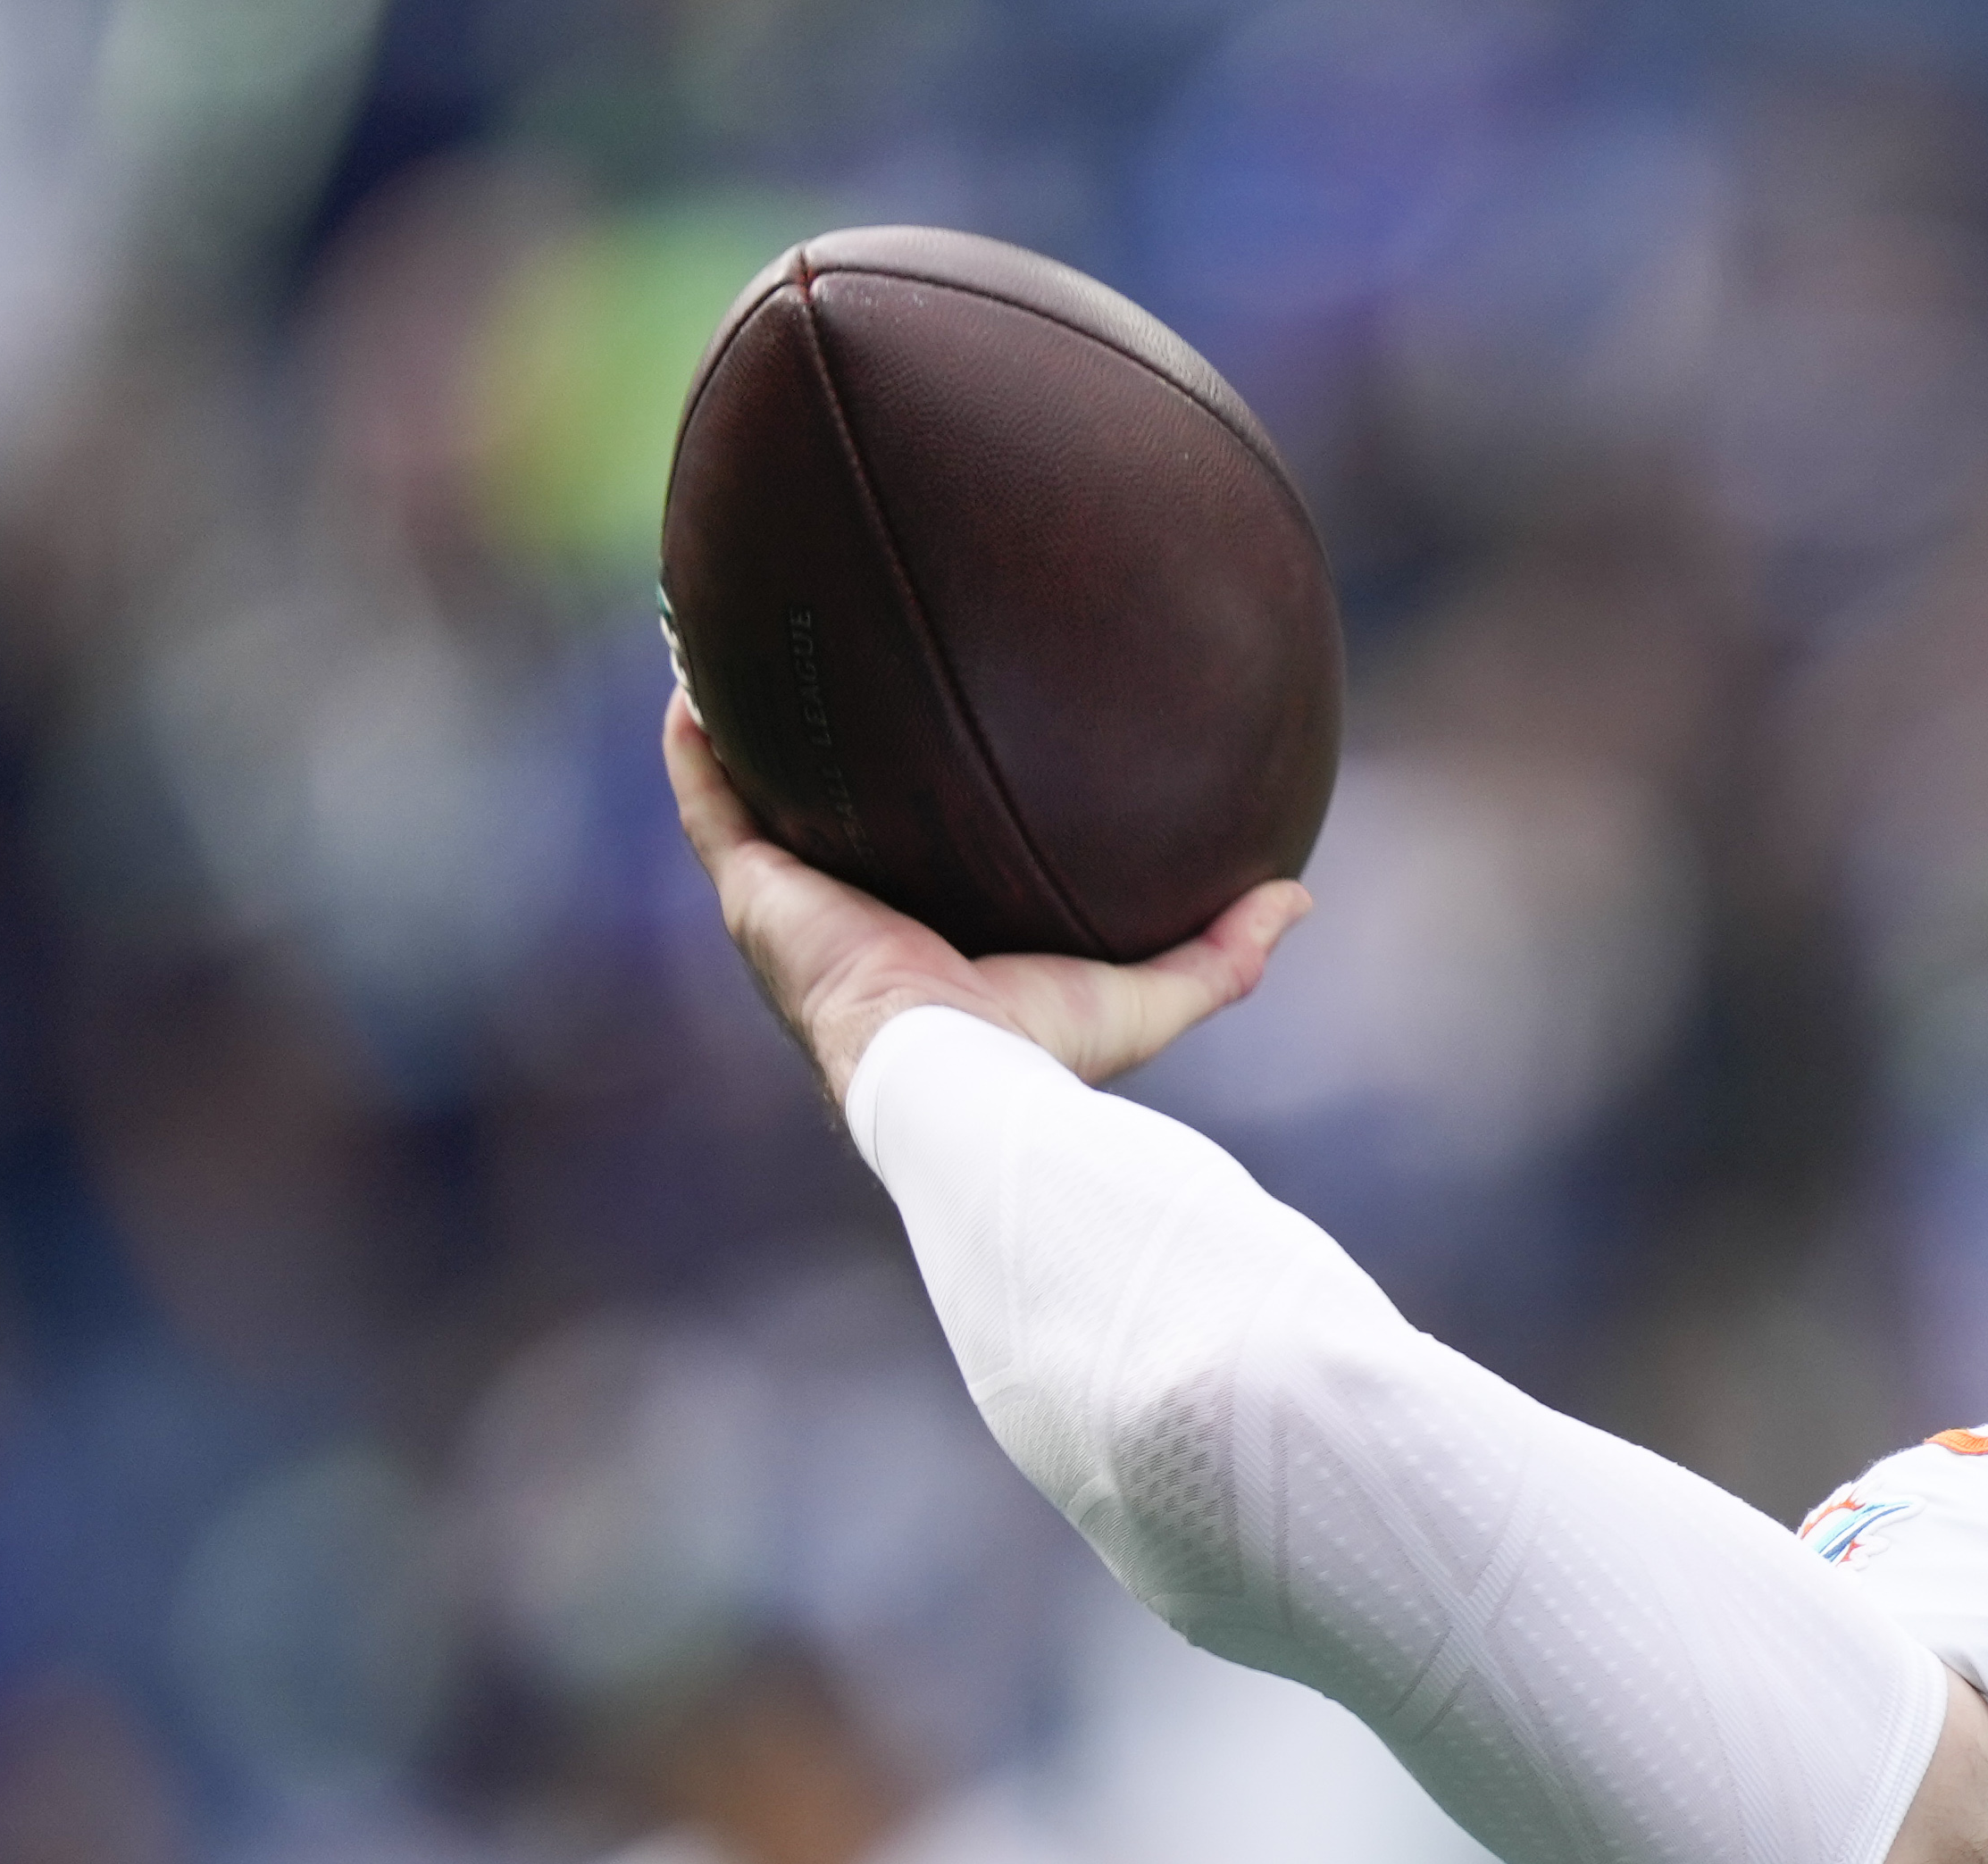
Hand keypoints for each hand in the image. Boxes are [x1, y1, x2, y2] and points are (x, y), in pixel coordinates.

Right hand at [664, 690, 1308, 1117]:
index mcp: (924, 956)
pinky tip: (693, 677)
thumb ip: (1221, 953)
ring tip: (739, 661)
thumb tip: (1294, 898)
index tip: (933, 769)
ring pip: (751, 809)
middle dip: (822, 778)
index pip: (916, 880)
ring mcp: (792, 911)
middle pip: (827, 837)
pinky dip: (696, 746)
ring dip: (743, 740)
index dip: (914, 833)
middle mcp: (848, 931)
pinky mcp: (754, 893)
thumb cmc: (1041, 1056)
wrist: (952, 1078)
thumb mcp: (1147, 999)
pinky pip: (710, 802)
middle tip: (836, 696)